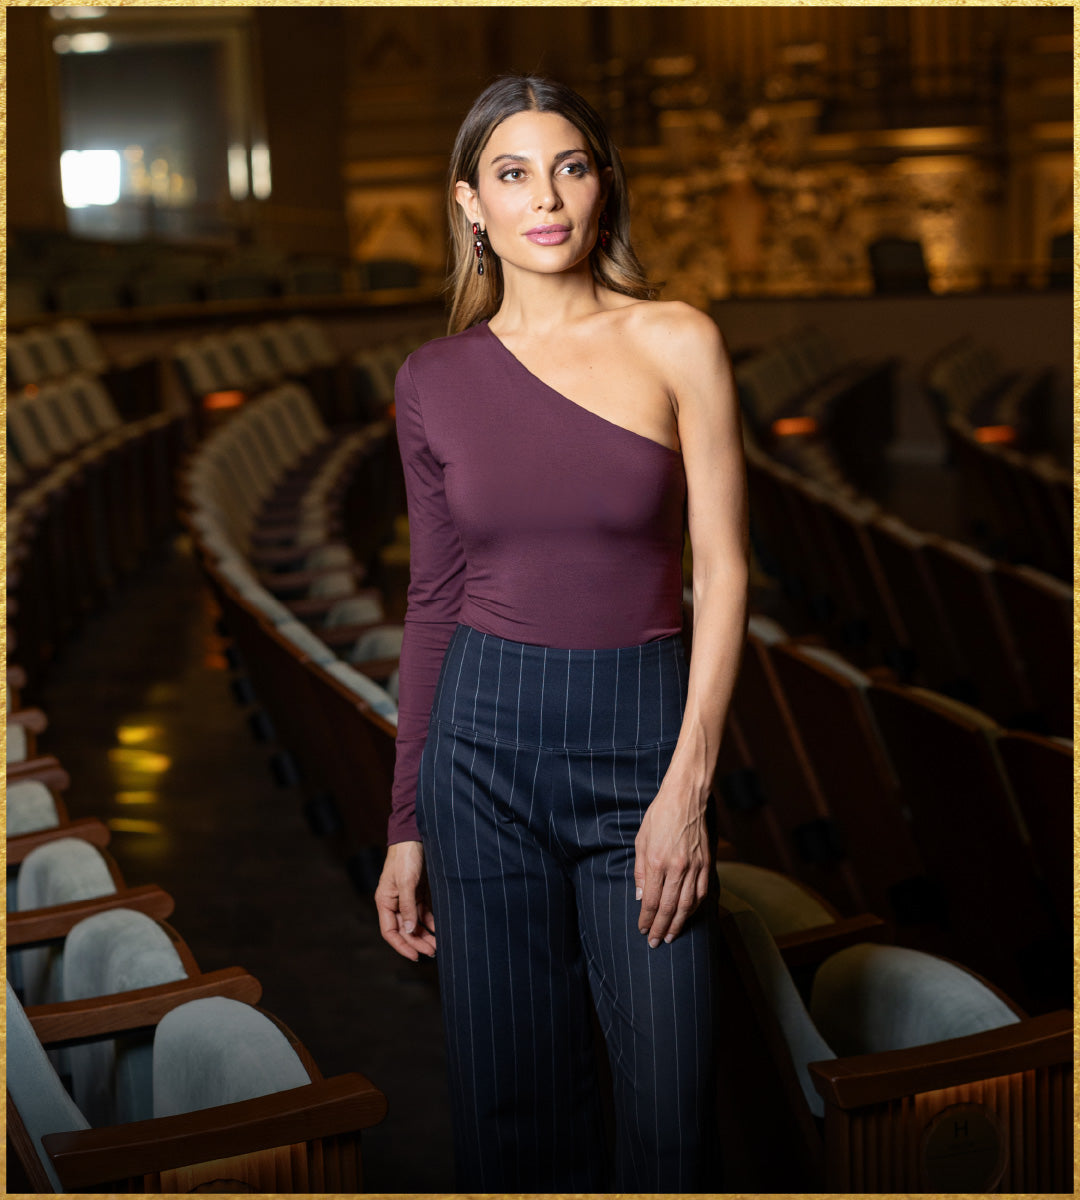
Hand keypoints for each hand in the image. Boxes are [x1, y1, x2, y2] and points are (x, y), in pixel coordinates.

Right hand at [375, 840, 436, 960]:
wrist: (414, 836)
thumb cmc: (405, 857)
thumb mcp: (406, 883)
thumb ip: (407, 907)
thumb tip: (408, 930)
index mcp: (385, 901)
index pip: (390, 932)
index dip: (402, 946)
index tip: (415, 956)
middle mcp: (394, 902)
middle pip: (404, 929)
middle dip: (417, 942)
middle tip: (432, 952)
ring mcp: (406, 898)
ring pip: (414, 922)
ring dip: (425, 934)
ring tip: (438, 945)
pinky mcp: (417, 892)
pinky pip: (423, 912)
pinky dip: (430, 921)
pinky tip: (439, 929)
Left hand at [634, 786, 710, 947]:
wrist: (686, 797)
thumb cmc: (659, 815)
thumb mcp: (641, 840)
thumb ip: (640, 871)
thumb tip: (640, 896)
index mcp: (657, 861)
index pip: (651, 901)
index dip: (646, 919)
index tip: (642, 929)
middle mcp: (677, 867)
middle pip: (668, 908)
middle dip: (661, 928)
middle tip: (655, 942)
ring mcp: (694, 866)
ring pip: (687, 905)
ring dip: (678, 924)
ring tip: (671, 936)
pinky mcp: (707, 863)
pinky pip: (702, 892)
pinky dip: (695, 908)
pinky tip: (687, 915)